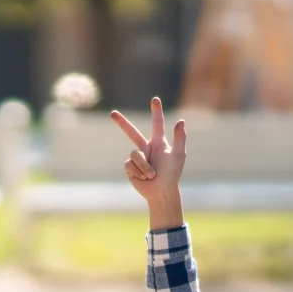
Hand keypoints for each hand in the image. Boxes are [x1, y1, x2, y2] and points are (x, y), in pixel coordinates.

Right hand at [110, 97, 186, 229]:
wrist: (161, 192)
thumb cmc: (172, 174)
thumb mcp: (178, 155)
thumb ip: (179, 138)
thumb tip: (181, 121)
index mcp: (159, 143)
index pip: (157, 124)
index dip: (156, 111)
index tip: (155, 99)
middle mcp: (146, 148)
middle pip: (131, 132)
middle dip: (122, 123)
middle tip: (112, 114)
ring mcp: (137, 158)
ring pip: (135, 154)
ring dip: (144, 166)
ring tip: (152, 175)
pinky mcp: (129, 167)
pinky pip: (129, 164)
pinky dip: (138, 171)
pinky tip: (143, 178)